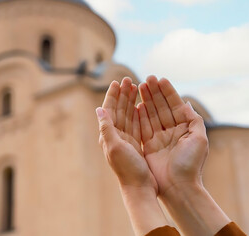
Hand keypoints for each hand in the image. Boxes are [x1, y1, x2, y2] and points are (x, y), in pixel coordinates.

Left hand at [97, 78, 156, 191]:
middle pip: (118, 110)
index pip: (109, 109)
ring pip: (127, 115)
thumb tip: (99, 109)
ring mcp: (125, 140)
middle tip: (128, 80)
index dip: (113, 95)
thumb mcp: (115, 147)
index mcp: (108, 135)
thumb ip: (107, 128)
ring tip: (135, 87)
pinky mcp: (135, 144)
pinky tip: (141, 106)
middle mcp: (115, 136)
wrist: (139, 188)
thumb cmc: (127, 169)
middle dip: (122, 94)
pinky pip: (136, 124)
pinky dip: (138, 113)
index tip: (117, 81)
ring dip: (130, 101)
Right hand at [137, 75, 208, 194]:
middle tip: (147, 79)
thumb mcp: (199, 139)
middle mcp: (171, 131)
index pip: (174, 105)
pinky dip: (139, 116)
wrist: (178, 186)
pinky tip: (136, 105)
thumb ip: (193, 119)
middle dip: (154, 92)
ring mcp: (158, 138)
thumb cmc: (190, 164)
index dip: (167, 92)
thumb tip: (185, 103)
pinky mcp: (148, 146)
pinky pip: (142, 127)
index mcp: (184, 128)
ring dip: (145, 100)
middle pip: (160, 107)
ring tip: (139, 86)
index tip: (159, 79)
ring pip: (150, 114)